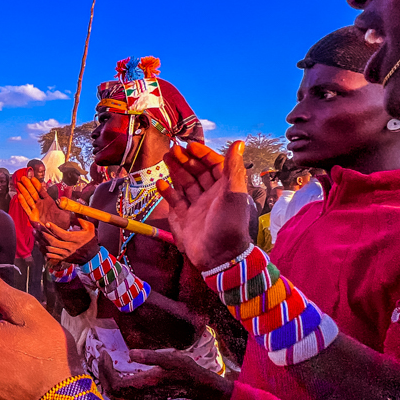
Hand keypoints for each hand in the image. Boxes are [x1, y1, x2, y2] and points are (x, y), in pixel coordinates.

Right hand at [17, 174, 72, 227]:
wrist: (60, 232)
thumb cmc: (63, 222)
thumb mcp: (66, 208)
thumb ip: (66, 198)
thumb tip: (69, 188)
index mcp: (48, 201)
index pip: (41, 190)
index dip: (36, 184)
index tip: (32, 177)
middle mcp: (41, 205)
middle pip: (33, 193)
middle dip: (27, 185)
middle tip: (23, 177)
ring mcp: (36, 210)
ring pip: (28, 199)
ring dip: (23, 191)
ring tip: (19, 184)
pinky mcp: (32, 217)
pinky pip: (27, 209)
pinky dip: (23, 203)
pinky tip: (19, 196)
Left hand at [36, 218, 98, 265]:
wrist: (91, 255)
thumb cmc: (90, 238)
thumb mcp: (90, 227)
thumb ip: (82, 218)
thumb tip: (74, 209)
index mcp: (76, 239)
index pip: (63, 234)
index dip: (54, 229)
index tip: (48, 223)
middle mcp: (70, 247)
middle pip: (54, 242)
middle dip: (45, 234)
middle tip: (38, 227)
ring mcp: (66, 254)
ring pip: (51, 249)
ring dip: (42, 241)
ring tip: (35, 233)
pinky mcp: (63, 258)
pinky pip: (51, 255)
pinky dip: (43, 250)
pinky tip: (39, 243)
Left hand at [98, 348, 231, 399]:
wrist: (196, 385)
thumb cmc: (184, 369)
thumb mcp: (169, 357)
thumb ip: (149, 356)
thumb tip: (130, 353)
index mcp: (144, 384)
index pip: (115, 383)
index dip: (105, 370)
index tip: (104, 353)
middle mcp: (140, 395)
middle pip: (111, 391)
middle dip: (103, 373)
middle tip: (102, 356)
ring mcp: (141, 399)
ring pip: (115, 396)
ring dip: (107, 380)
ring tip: (106, 363)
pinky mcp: (143, 399)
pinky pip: (122, 397)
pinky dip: (114, 385)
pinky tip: (117, 372)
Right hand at [158, 141, 251, 270]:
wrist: (218, 256)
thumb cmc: (229, 224)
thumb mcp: (234, 193)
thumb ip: (233, 167)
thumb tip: (239, 143)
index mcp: (225, 188)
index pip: (214, 165)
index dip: (203, 154)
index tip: (190, 145)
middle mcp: (211, 196)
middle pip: (197, 172)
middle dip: (185, 160)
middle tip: (172, 149)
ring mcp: (196, 207)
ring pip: (185, 184)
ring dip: (175, 170)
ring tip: (165, 158)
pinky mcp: (184, 218)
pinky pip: (175, 201)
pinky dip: (168, 191)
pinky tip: (161, 182)